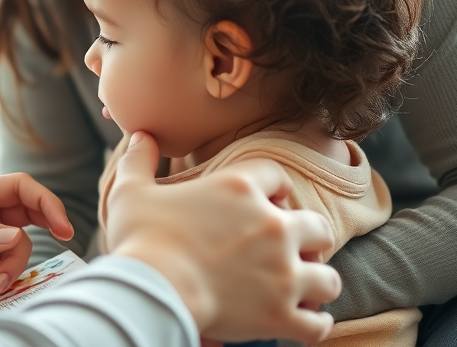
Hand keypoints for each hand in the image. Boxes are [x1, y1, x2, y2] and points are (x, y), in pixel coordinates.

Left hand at [0, 173, 73, 316]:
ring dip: (15, 265)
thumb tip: (14, 234)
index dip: (45, 201)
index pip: (18, 188)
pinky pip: (10, 272)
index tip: (62, 225)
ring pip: (20, 248)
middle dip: (45, 227)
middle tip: (63, 240)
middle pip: (28, 215)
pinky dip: (9, 281)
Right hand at [106, 131, 340, 344]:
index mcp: (240, 188)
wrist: (151, 290)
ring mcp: (283, 272)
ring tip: (302, 285)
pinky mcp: (281, 313)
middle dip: (309, 237)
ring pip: (327, 277)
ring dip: (317, 280)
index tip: (270, 200)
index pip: (278, 177)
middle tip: (292, 248)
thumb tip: (140, 134)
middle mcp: (272, 226)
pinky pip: (318, 323)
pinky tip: (305, 318)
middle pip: (318, 226)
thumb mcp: (130, 190)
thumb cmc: (140, 239)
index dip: (276, 189)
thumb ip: (138, 159)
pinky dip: (315, 322)